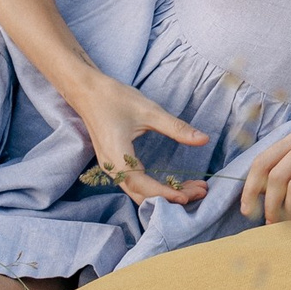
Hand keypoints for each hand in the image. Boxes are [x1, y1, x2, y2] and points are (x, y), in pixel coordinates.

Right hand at [73, 73, 211, 204]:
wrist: (86, 92)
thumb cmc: (114, 98)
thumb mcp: (149, 111)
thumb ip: (177, 128)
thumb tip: (204, 139)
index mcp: (117, 155)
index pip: (142, 185)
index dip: (165, 194)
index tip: (188, 196)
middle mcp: (111, 167)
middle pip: (143, 194)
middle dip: (171, 197)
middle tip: (200, 191)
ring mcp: (111, 167)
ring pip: (139, 192)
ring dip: (164, 194)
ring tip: (192, 189)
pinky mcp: (114, 164)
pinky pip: (135, 184)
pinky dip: (156, 188)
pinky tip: (174, 184)